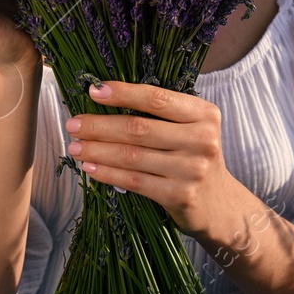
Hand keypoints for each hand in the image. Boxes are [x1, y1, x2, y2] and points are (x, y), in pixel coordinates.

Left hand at [64, 80, 235, 236]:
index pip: (157, 98)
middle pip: (139, 128)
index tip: (93, 90)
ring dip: (97, 150)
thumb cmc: (194, 157)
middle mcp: (201, 140)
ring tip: (75, 147)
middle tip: (73, 124)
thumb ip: (161, 114)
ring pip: (132, 156)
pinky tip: (91, 167)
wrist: (219, 204)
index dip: (123, 93)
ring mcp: (191, 170)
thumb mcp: (191, 128)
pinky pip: (134, 180)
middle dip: (99, 125)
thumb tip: (106, 98)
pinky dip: (108, 173)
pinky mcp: (180, 195)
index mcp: (204, 115)